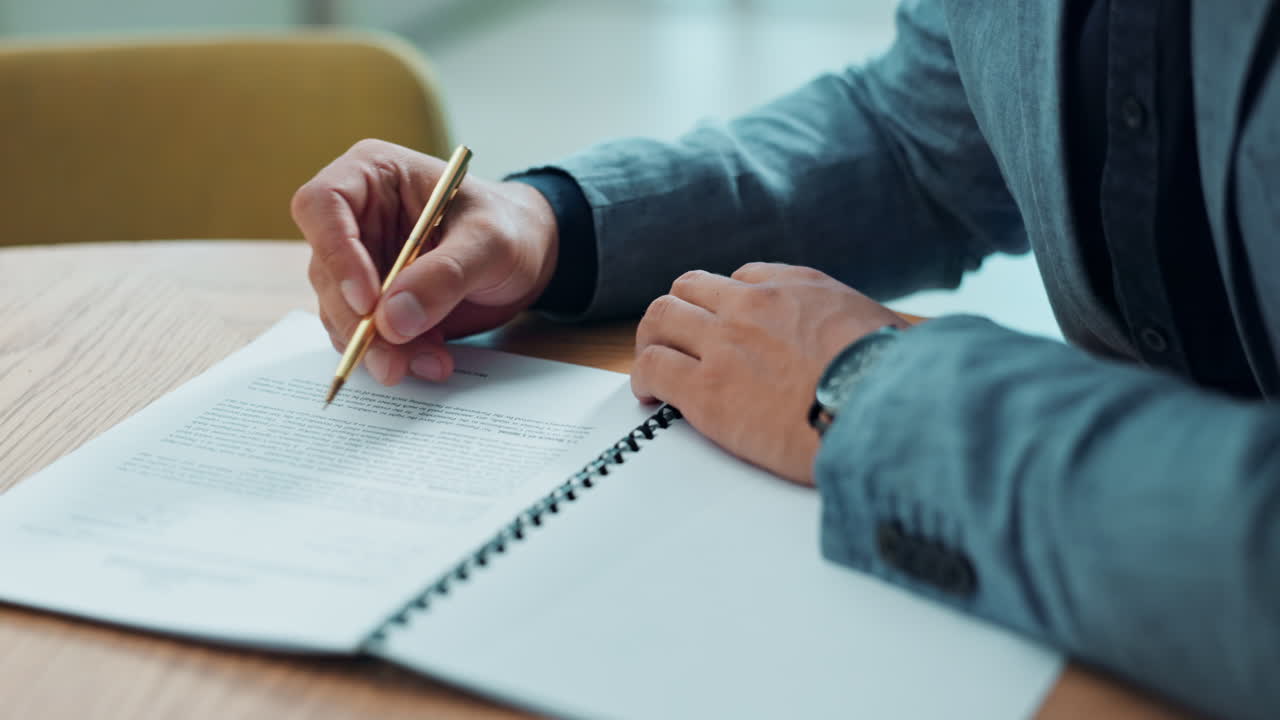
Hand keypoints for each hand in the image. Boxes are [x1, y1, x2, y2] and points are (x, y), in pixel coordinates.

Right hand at [292, 139, 558, 385]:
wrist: (528, 255)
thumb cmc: (510, 227)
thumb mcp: (490, 241)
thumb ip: (445, 275)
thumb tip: (393, 319)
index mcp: (373, 173)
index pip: (322, 205)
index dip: (337, 255)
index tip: (368, 302)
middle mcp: (355, 216)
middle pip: (326, 271)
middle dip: (359, 323)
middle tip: (392, 360)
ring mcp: (360, 261)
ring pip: (341, 311)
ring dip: (380, 347)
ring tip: (431, 361)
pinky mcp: (372, 301)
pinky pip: (365, 335)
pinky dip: (395, 355)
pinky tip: (432, 360)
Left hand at [631, 262, 908, 484]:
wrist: (882, 410)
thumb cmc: (893, 379)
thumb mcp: (882, 324)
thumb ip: (849, 321)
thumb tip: (853, 336)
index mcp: (796, 287)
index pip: (740, 276)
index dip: (727, 302)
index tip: (727, 326)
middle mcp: (752, 306)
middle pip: (688, 289)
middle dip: (677, 313)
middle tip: (674, 340)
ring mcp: (724, 345)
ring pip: (660, 319)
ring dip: (651, 340)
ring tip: (653, 366)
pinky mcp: (706, 390)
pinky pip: (653, 368)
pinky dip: (643, 378)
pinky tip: (650, 395)